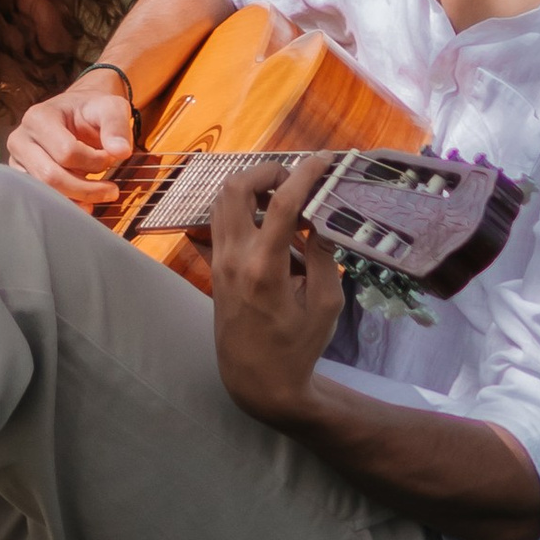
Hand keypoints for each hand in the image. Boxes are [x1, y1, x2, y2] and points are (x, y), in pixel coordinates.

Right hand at [7, 64, 137, 207]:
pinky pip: (41, 200)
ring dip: (78, 199)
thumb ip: (116, 127)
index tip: (112, 158)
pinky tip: (85, 203)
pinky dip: (67, 205)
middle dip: (86, 188)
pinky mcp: (22, 177)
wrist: (76, 114)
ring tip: (101, 195)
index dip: (95, 161)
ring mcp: (17, 160)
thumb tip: (121, 152)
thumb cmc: (92, 111)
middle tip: (112, 190)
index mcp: (38, 117)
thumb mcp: (111, 108)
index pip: (66, 152)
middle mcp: (20, 139)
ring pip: (45, 192)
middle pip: (50, 176)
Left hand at [208, 156, 344, 426]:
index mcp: (265, 268)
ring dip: (252, 188)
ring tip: (285, 201)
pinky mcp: (213, 265)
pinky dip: (243, 208)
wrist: (256, 380)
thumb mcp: (326, 305)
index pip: (282, 203)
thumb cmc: (298, 346)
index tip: (324, 160)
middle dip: (268, 172)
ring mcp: (218, 260)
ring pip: (222, 199)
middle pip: (237, 187)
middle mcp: (234, 257)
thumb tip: (322, 217)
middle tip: (297, 181)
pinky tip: (270, 224)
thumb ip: (325, 256)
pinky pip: (220, 220)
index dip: (304, 173)